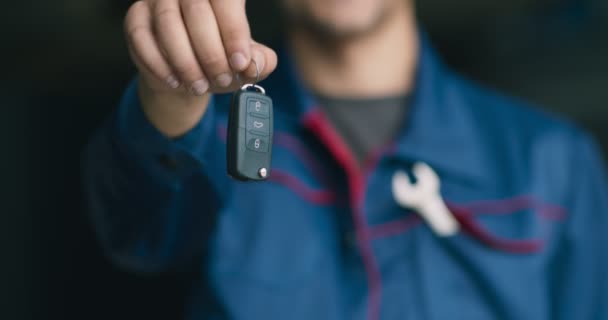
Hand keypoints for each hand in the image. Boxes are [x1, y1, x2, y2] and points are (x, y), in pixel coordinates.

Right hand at [124, 0, 277, 136]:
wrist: (184, 77)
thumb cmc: (217, 61)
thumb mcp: (243, 63)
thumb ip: (259, 61)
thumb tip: (255, 63)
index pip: (227, 0)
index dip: (234, 31)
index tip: (241, 63)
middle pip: (198, 12)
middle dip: (212, 53)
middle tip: (221, 79)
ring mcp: (158, 1)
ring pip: (169, 26)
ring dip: (186, 62)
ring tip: (199, 86)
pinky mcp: (136, 19)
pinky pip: (143, 40)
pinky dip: (160, 66)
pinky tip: (176, 82)